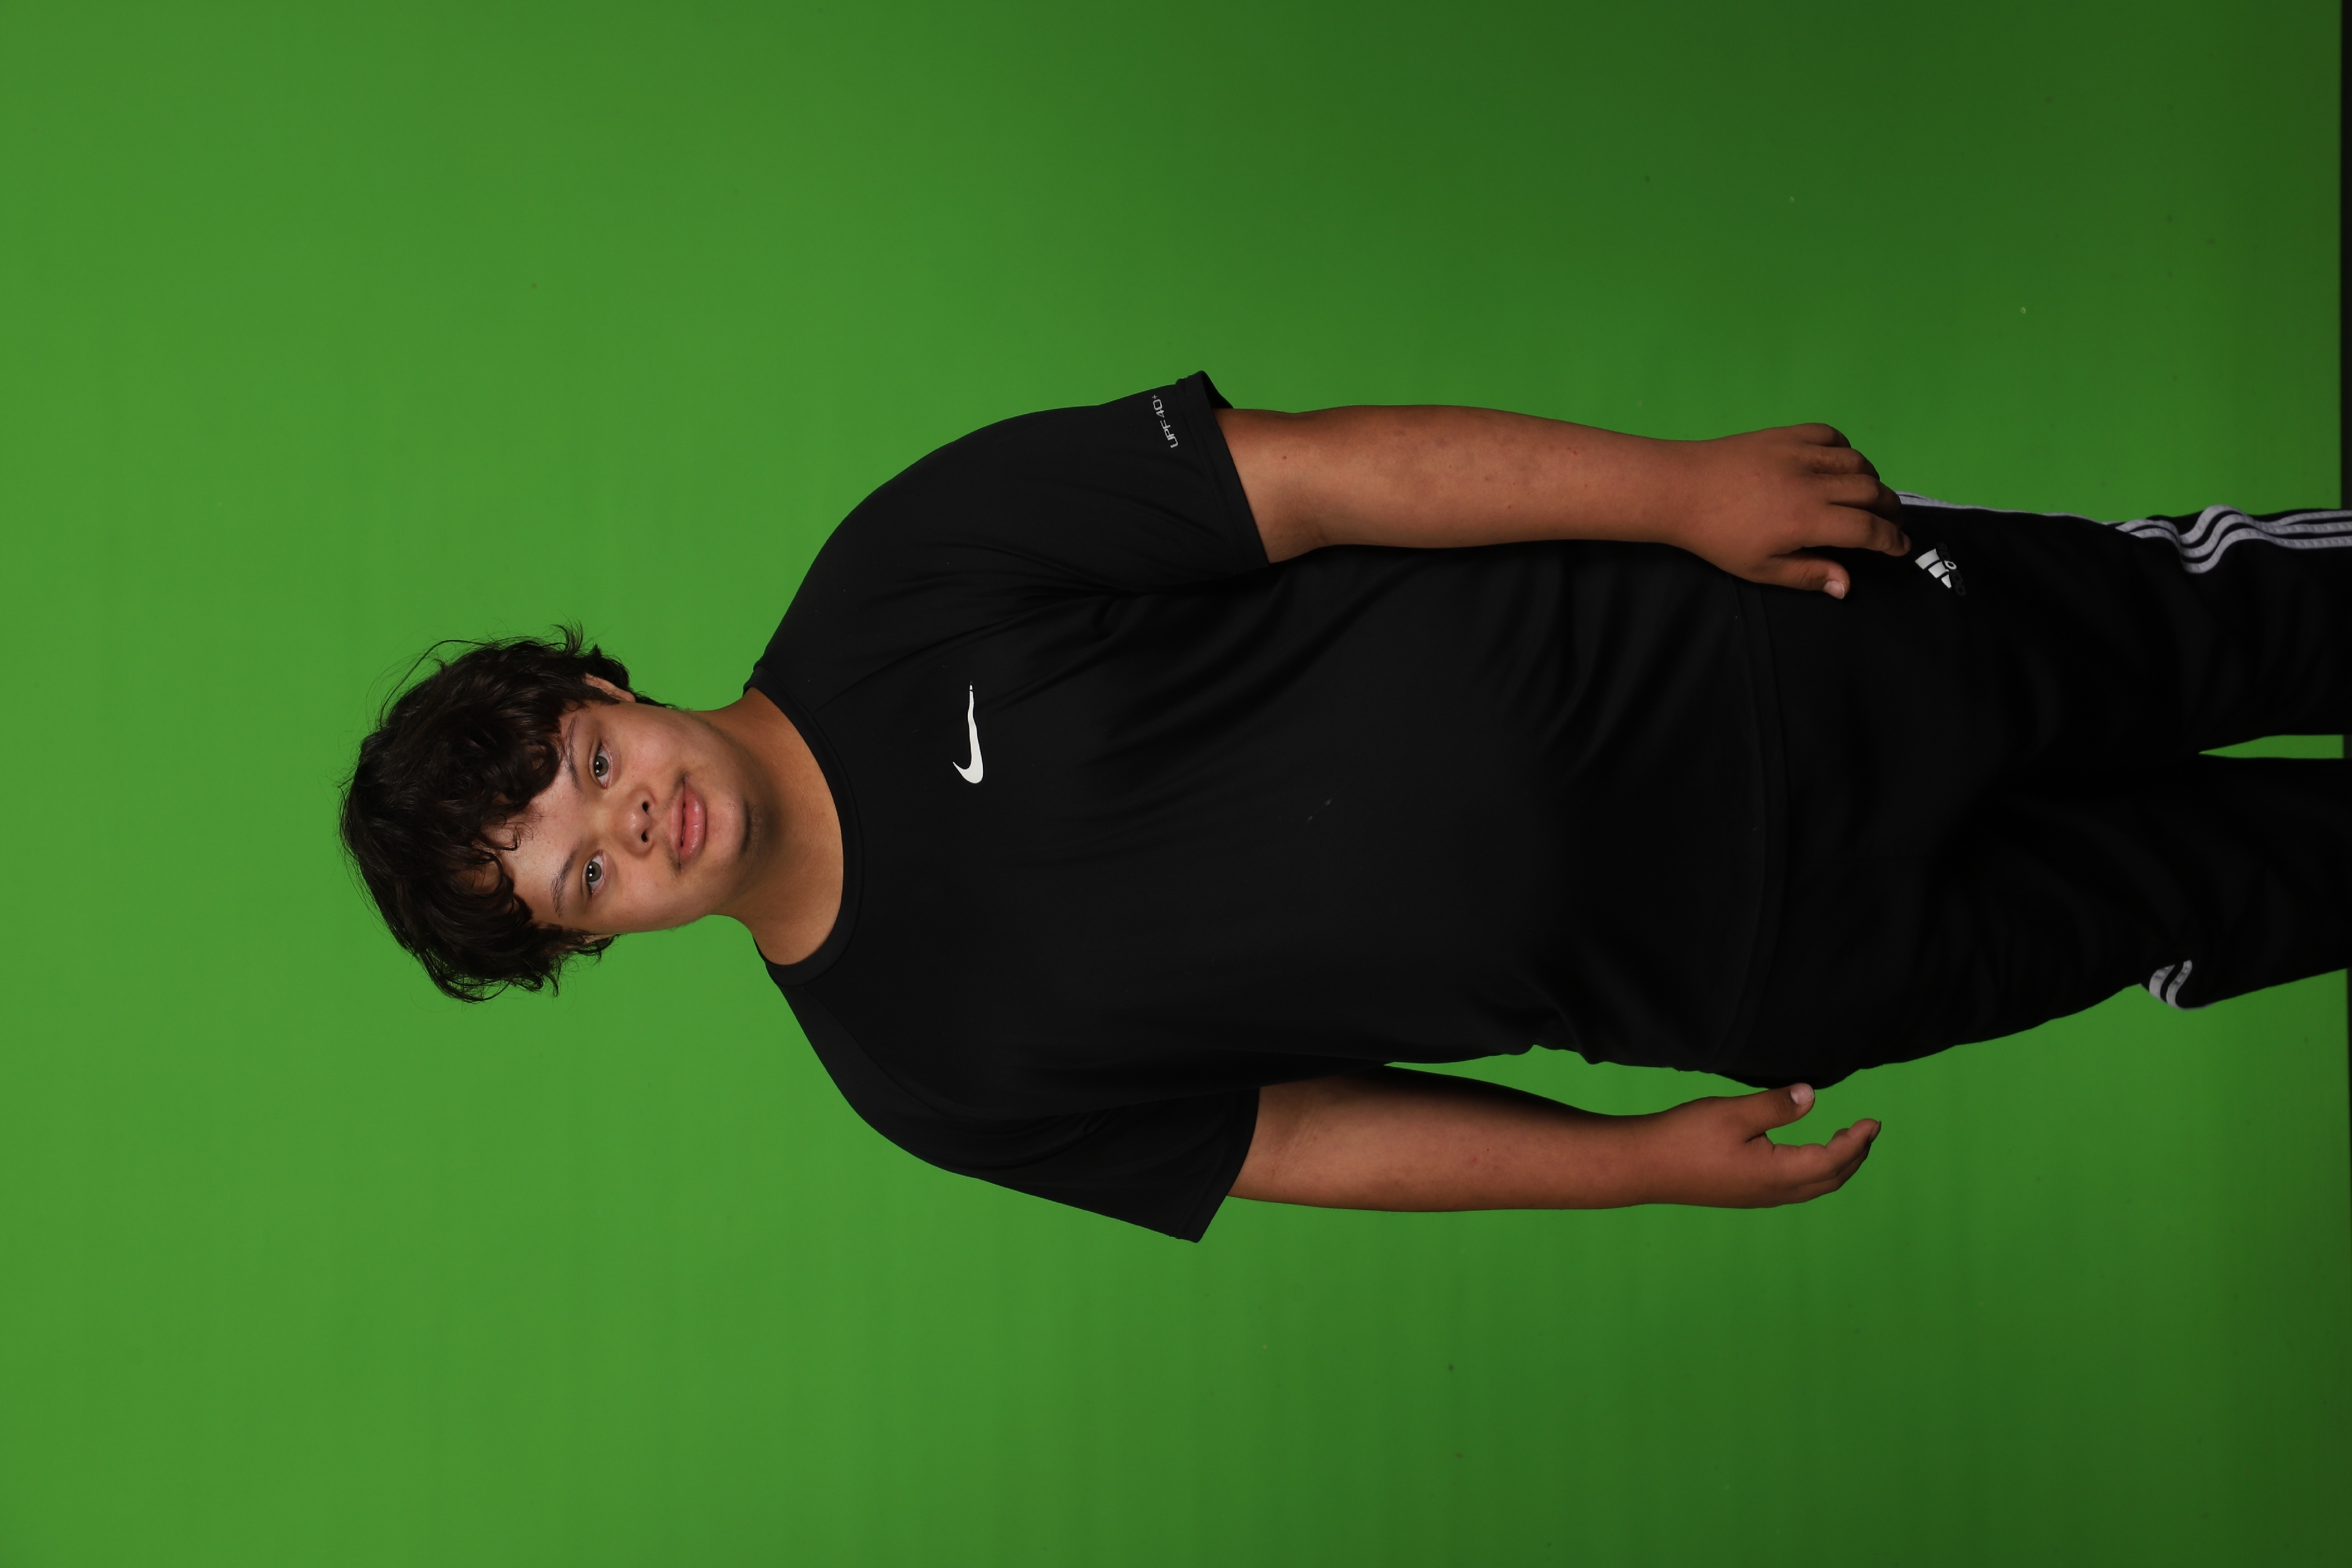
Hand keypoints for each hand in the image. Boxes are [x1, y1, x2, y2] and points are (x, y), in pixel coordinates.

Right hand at [1633, 1084, 1879, 1206]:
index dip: (1857, 1142)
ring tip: (1846, 1141)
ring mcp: (1758, 1196)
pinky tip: (1806, 1155)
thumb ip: (1775, 1106)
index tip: (1873, 1122)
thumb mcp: (1732, 1113)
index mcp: (1776, 1173)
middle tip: (1868, 1131)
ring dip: (1837, 1166)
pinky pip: (1795, 1188)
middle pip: (1830, 1180)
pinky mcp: (1745, 1194)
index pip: (1833, 1160)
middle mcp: (1773, 1192)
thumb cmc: (1684, 1137)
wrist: (1643, 1166)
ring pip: (1813, 1187)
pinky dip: (1815, 1171)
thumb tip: (1811, 1096)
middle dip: (1855, 1156)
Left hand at [1662, 425, 1910, 597]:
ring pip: (1857, 461)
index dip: (1891, 540)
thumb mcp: (1760, 568)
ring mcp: (1799, 453)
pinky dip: (1845, 449)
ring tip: (1870, 497)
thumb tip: (1847, 584)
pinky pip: (1831, 435)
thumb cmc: (1716, 537)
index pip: (1867, 528)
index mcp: (1806, 520)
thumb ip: (1807, 574)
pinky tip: (1841, 464)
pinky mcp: (1785, 434)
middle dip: (1890, 510)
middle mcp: (1811, 483)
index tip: (1901, 547)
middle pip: (1871, 492)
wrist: (1680, 489)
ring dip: (1872, 480)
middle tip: (1891, 523)